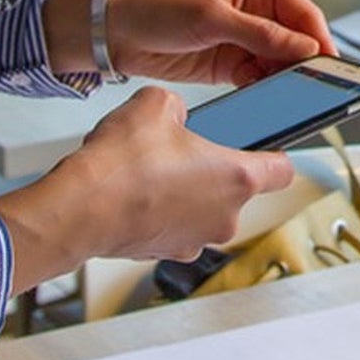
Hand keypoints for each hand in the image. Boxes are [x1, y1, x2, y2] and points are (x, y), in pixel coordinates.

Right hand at [0, 86, 293, 291]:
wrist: (76, 211)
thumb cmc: (121, 166)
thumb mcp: (155, 105)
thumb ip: (177, 106)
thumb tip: (174, 112)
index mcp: (238, 179)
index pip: (283, 170)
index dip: (274, 154)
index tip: (264, 147)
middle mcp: (225, 216)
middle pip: (240, 191)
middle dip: (218, 171)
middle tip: (192, 153)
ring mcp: (195, 240)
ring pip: (206, 211)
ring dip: (189, 194)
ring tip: (158, 172)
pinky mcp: (164, 254)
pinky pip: (175, 228)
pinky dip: (163, 214)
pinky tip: (139, 194)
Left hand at [105, 0, 334, 84]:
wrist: (113, 32)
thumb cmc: (155, 6)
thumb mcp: (212, 18)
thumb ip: (262, 35)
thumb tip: (304, 48)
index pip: (304, 14)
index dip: (319, 40)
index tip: (332, 66)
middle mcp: (258, 10)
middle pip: (297, 41)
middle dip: (304, 63)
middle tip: (317, 87)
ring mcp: (246, 38)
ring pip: (281, 63)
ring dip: (286, 80)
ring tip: (293, 96)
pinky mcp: (232, 63)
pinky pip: (260, 79)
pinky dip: (266, 90)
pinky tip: (269, 99)